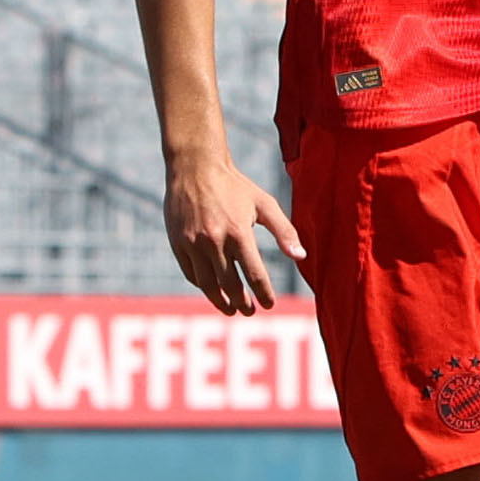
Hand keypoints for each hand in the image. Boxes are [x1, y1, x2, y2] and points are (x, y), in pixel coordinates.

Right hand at [166, 149, 304, 315]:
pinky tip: (213, 290)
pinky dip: (203, 286)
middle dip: (242, 303)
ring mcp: (193, 244)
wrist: (194, 168)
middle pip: (230, 285)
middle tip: (249, 312)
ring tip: (231, 310)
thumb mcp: (264, 204)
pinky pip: (191, 273)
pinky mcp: (178, 243)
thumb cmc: (235, 186)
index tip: (269, 305)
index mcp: (239, 233)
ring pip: (207, 284)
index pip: (254, 274)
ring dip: (221, 302)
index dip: (263, 293)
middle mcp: (214, 241)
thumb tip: (301, 256)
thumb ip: (284, 231)